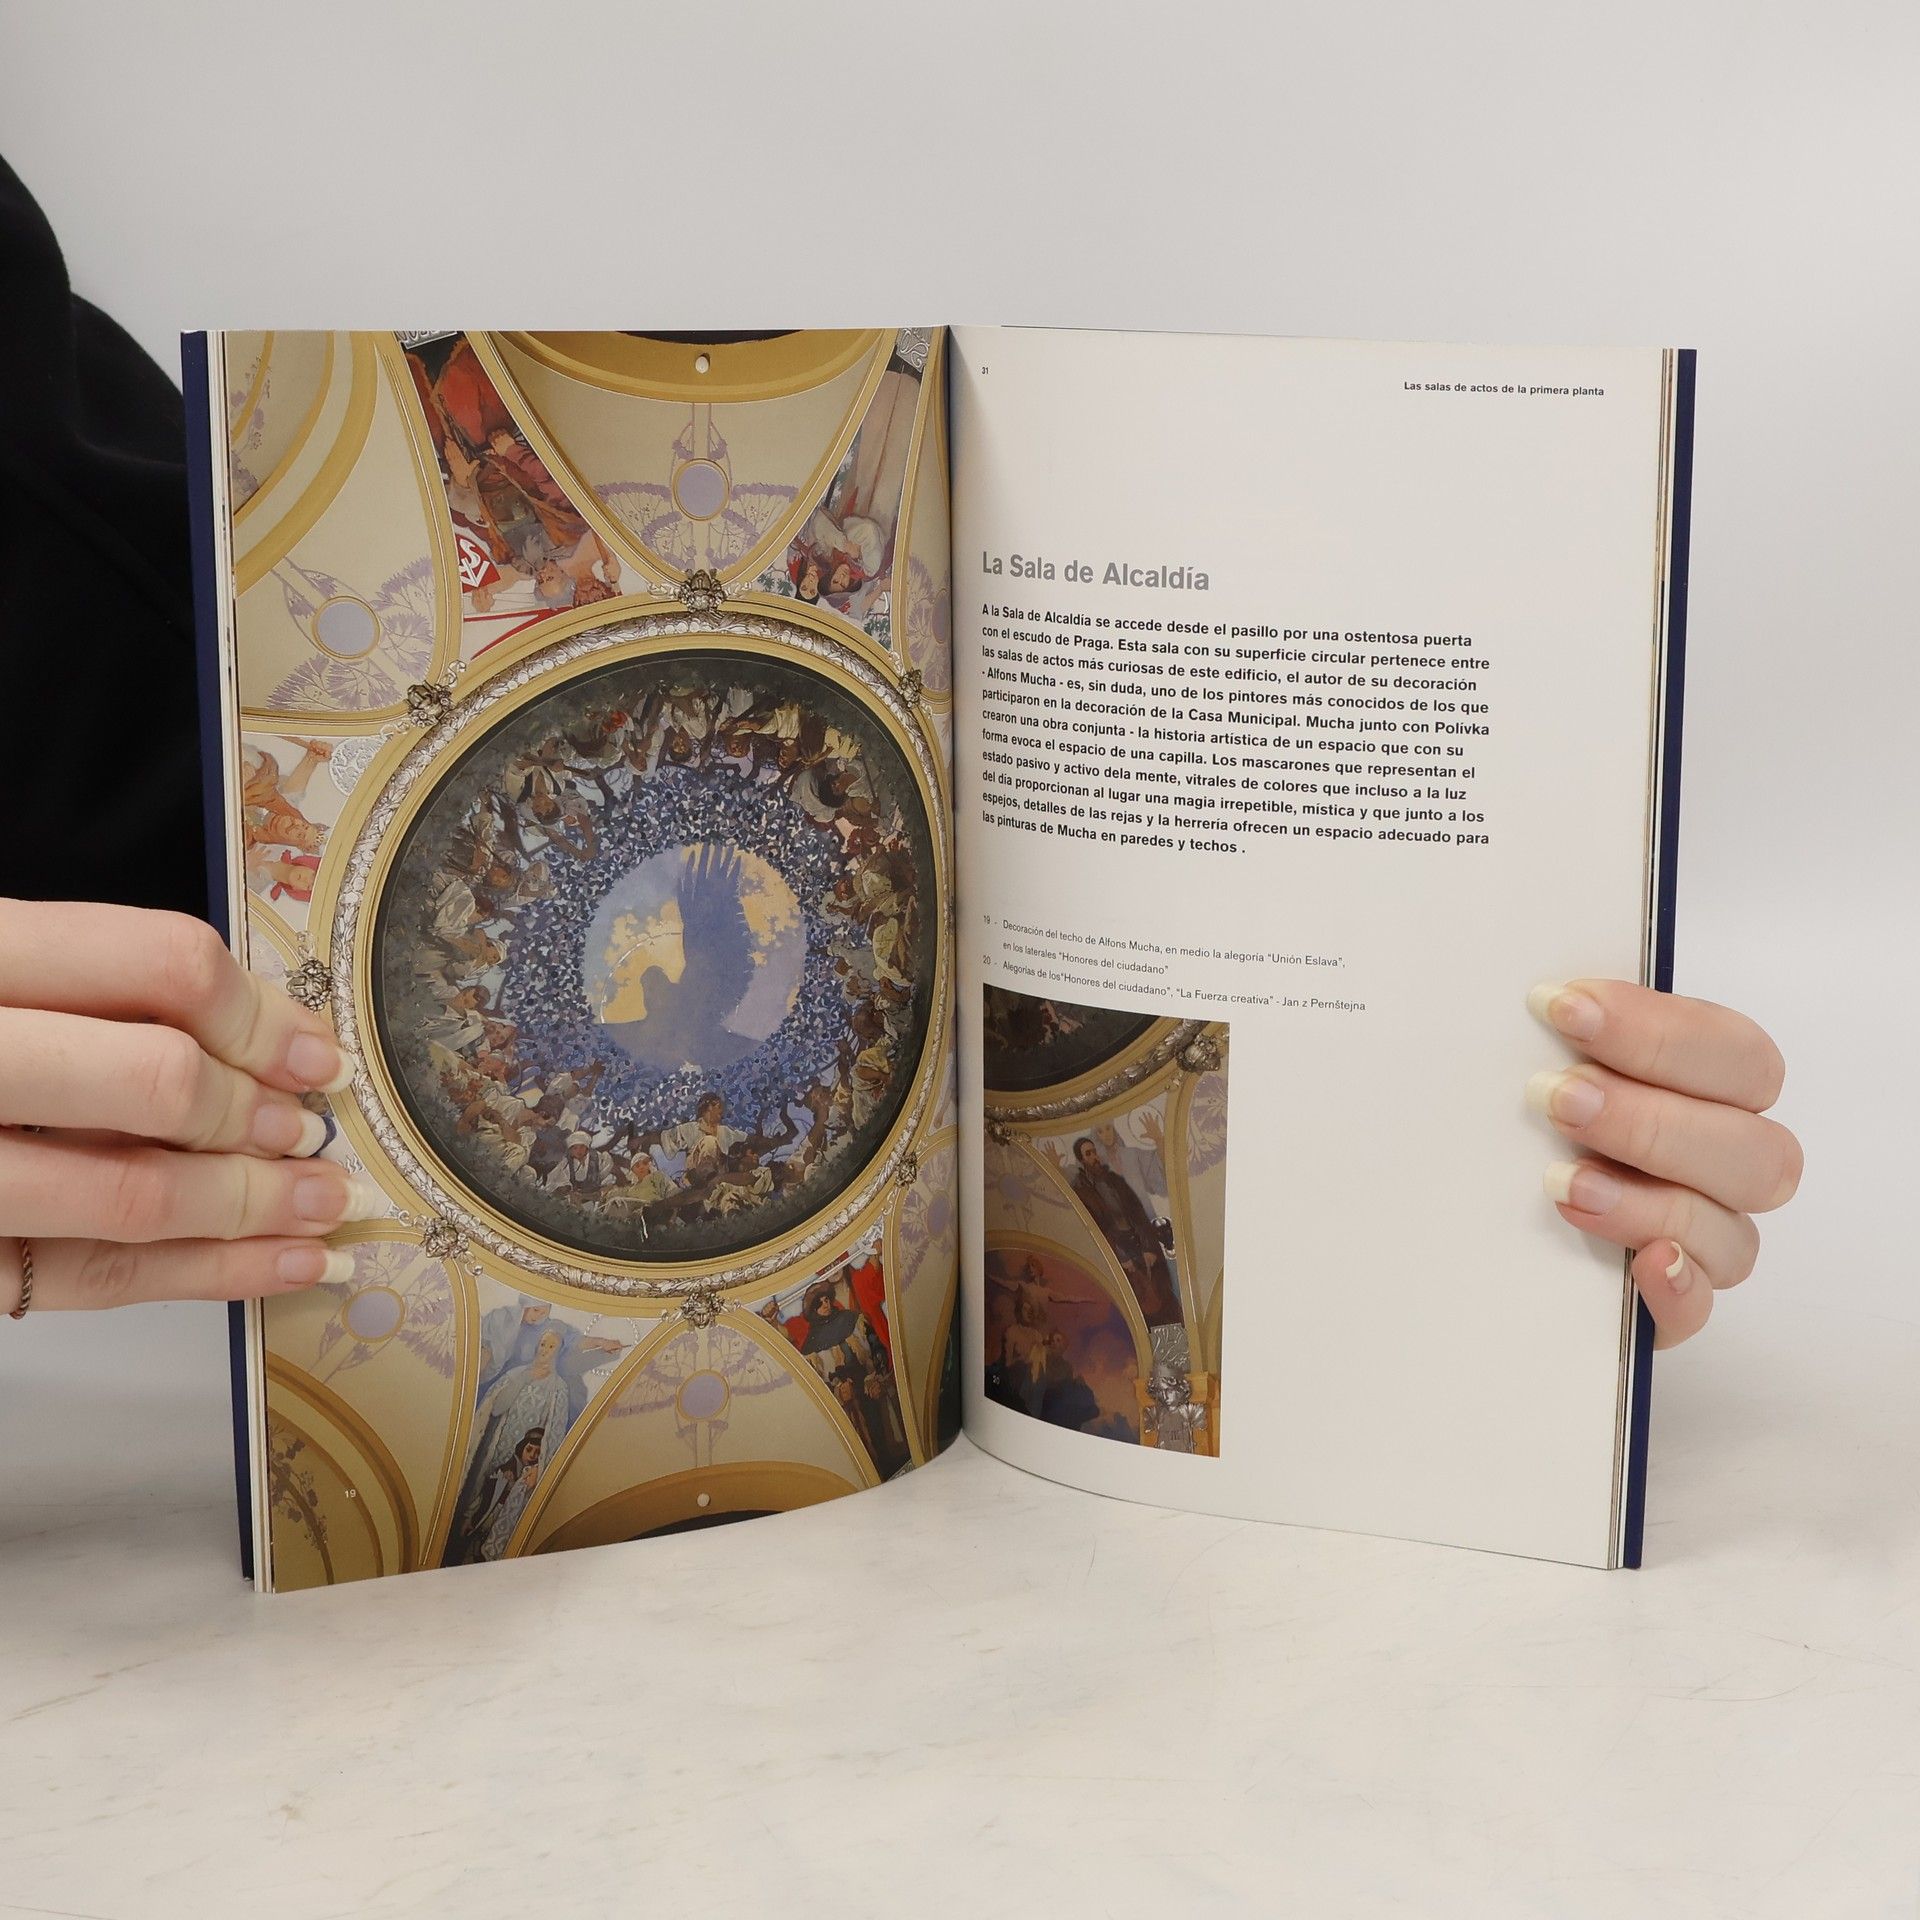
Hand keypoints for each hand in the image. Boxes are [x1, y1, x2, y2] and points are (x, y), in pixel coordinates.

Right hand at [0, 901, 386, 1312]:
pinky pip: (98, 1276)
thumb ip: (114, 993)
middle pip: (158, 1079)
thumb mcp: (9, 976)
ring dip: (255, 1205)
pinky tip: (284, 1264)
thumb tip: (280, 1037)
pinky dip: (212, 1273)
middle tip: (309, 1134)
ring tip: (322, 1206)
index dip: (259, 1014)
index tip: (314, 1053)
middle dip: (258, 1115)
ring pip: (134, 1193)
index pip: (158, 964)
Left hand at [1527, 979, 1800, 1348]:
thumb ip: (1561, 1035)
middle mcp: (1721, 1164)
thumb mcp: (1542, 1063)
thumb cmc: (1524, 1120)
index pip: (1732, 1053)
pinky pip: (1698, 1309)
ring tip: (1561, 1182)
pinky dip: (1675, 1287)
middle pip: (1750, 1146)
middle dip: (1649, 1118)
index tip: (1562, 1007)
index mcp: (1709, 1090)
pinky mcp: (1668, 1304)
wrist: (1479, 1227)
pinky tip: (1639, 1266)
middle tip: (1556, 1098)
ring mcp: (1703, 1240)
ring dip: (1648, 1202)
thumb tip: (1536, 996)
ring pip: (1731, 1231)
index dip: (1656, 1030)